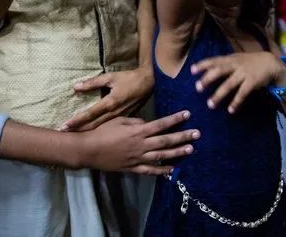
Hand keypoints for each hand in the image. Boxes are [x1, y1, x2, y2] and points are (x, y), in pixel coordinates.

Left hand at [62, 67, 153, 131]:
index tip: (64, 126)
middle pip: (93, 125)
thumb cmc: (129, 78)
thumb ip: (93, 82)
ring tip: (75, 136)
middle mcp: (114, 113)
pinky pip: (110, 126)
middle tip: (64, 134)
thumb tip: (76, 86)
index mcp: (110, 103)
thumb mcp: (111, 77)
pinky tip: (94, 134)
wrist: (149, 82)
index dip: (76, 121)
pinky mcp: (125, 118)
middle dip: (78, 130)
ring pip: (101, 128)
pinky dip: (100, 130)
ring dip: (87, 132)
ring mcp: (120, 117)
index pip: (89, 114)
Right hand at [73, 110, 199, 174]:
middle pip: (165, 140)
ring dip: (177, 152)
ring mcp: (137, 158)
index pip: (161, 124)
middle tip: (197, 134)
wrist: (88, 150)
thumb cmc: (101, 132)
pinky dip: (162, 170)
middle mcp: (141, 144)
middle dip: (182, 136)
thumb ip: (135, 121)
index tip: (187, 114)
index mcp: (137, 131)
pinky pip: (150, 170)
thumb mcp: (119, 120)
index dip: (175, 119)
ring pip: (161, 155)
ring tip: (190, 149)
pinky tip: (172, 169)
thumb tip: (146, 123)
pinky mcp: (132, 168)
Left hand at [190, 52, 285, 113]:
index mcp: (230, 59)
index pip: (214, 60)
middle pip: (219, 71)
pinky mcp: (252, 82)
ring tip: (210, 104)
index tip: (191, 71)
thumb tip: (207, 70)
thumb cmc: (251, 62)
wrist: (271, 63)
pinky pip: (242, 93)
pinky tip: (230, 110)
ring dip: (219, 95)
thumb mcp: (237, 58)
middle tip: (198, 88)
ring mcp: (244, 73)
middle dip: (208, 79)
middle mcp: (236, 65)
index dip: (203, 64)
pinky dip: (236, 102)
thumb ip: (225, 63)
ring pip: (229, 84)